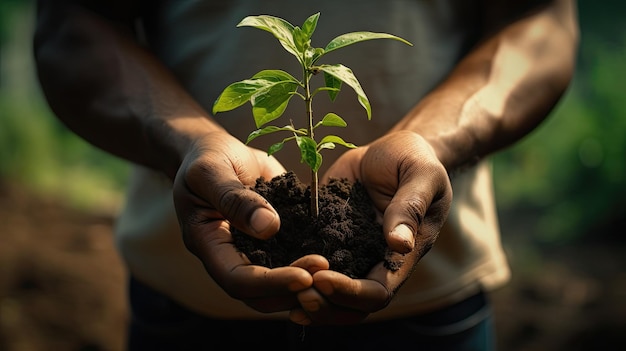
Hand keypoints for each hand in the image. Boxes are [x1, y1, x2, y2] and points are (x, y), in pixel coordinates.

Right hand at [172, 131, 317, 312]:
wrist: (217, 150)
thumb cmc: (206, 157)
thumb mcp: (211, 171)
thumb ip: (235, 198)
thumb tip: (269, 227)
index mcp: (208, 244)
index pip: (237, 279)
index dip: (269, 283)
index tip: (303, 277)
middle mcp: (230, 255)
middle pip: (258, 294)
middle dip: (291, 288)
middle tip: (324, 272)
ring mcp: (252, 250)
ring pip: (275, 285)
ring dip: (302, 282)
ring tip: (331, 268)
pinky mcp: (273, 239)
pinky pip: (289, 258)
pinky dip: (307, 262)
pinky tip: (333, 253)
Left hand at [290, 130, 452, 324]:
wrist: (392, 150)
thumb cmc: (415, 161)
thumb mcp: (421, 176)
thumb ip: (410, 207)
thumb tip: (399, 244)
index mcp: (401, 256)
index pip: (378, 292)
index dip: (350, 293)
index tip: (322, 279)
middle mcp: (374, 261)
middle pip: (353, 305)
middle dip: (325, 305)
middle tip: (297, 292)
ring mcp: (351, 251)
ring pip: (331, 294)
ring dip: (309, 299)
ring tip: (282, 289)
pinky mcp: (329, 236)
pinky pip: (313, 263)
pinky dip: (296, 273)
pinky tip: (272, 271)